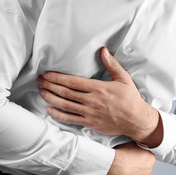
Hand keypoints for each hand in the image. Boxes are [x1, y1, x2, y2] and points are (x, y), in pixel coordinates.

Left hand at [37, 47, 162, 147]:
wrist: (136, 120)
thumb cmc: (130, 99)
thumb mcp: (123, 79)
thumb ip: (112, 64)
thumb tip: (104, 50)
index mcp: (98, 88)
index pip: (73, 82)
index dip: (57, 78)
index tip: (47, 74)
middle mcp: (91, 101)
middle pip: (65, 92)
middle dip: (50, 86)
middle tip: (39, 81)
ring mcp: (89, 113)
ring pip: (65, 105)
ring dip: (51, 98)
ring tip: (41, 92)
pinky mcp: (89, 123)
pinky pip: (70, 119)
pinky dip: (58, 115)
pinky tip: (50, 110)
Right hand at [102, 141, 155, 174]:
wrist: (111, 167)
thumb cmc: (119, 155)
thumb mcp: (130, 142)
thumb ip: (136, 144)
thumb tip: (135, 144)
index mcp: (150, 158)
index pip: (148, 154)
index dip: (140, 153)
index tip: (134, 153)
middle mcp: (148, 170)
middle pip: (145, 165)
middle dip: (138, 163)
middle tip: (128, 159)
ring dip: (135, 172)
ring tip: (125, 168)